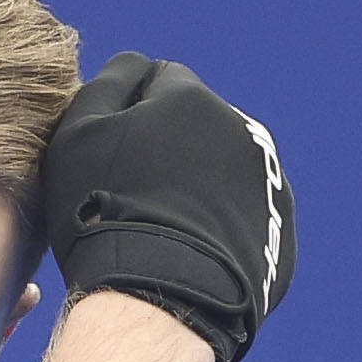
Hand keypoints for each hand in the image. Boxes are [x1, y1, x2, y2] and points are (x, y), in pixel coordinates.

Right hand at [37, 53, 293, 361]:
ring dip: (201, 180)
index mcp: (191, 98)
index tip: (115, 152)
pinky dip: (224, 221)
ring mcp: (268, 179)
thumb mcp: (80, 133)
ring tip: (168, 225)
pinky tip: (196, 249)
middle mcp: (241, 129)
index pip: (159, 80)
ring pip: (225, 166)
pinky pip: (246, 211)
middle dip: (173, 143)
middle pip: (198, 123)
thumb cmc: (107, 209)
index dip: (131, 112)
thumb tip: (138, 66)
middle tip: (138, 193)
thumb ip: (108, 84)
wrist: (163, 294)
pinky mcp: (281, 227)